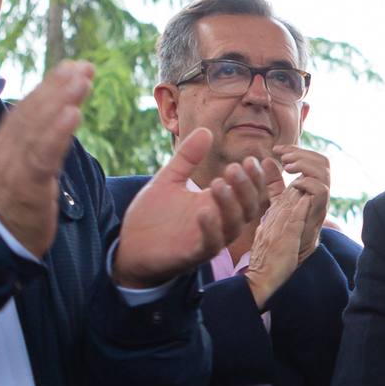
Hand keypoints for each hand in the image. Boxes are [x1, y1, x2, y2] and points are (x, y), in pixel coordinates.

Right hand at [0, 61, 91, 255]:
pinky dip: (57, 132)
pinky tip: (73, 114)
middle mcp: (9, 149)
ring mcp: (15, 166)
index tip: (74, 66)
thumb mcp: (25, 169)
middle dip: (59, 85)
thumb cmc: (14, 204)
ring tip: (82, 80)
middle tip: (84, 66)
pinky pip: (42, 155)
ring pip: (38, 126)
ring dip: (61, 99)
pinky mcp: (26, 186)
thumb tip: (55, 122)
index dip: (52, 85)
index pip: (30, 108)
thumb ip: (37, 145)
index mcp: (8, 143)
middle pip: (34, 111)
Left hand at [112, 130, 274, 289]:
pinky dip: (210, 228)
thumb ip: (187, 157)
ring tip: (219, 183)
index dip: (254, 178)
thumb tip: (205, 130)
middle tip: (234, 168)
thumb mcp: (169, 179)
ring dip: (230, 205)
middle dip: (245, 188)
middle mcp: (218, 222)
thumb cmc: (152, 216)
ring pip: (233, 226)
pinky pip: (210, 244)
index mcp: (216, 204)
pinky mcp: (194, 255)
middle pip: (248, 208)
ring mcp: (208, 239)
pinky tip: (203, 211)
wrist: (130, 246)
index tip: (251, 160)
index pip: (247, 192)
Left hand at [276, 146, 330, 259]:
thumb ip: (275, 183)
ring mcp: (320, 204)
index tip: (277, 149)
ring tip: (286, 167)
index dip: (297, 150)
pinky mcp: (317, 214)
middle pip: (324, 161)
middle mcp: (320, 194)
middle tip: (283, 157)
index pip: (315, 159)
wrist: (281, 259)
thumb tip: (268, 160)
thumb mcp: (278, 201)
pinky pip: (321, 190)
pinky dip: (307, 182)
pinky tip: (293, 185)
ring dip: (304, 164)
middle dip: (302, 153)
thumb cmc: (282, 231)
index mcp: (312, 188)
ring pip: (324, 172)